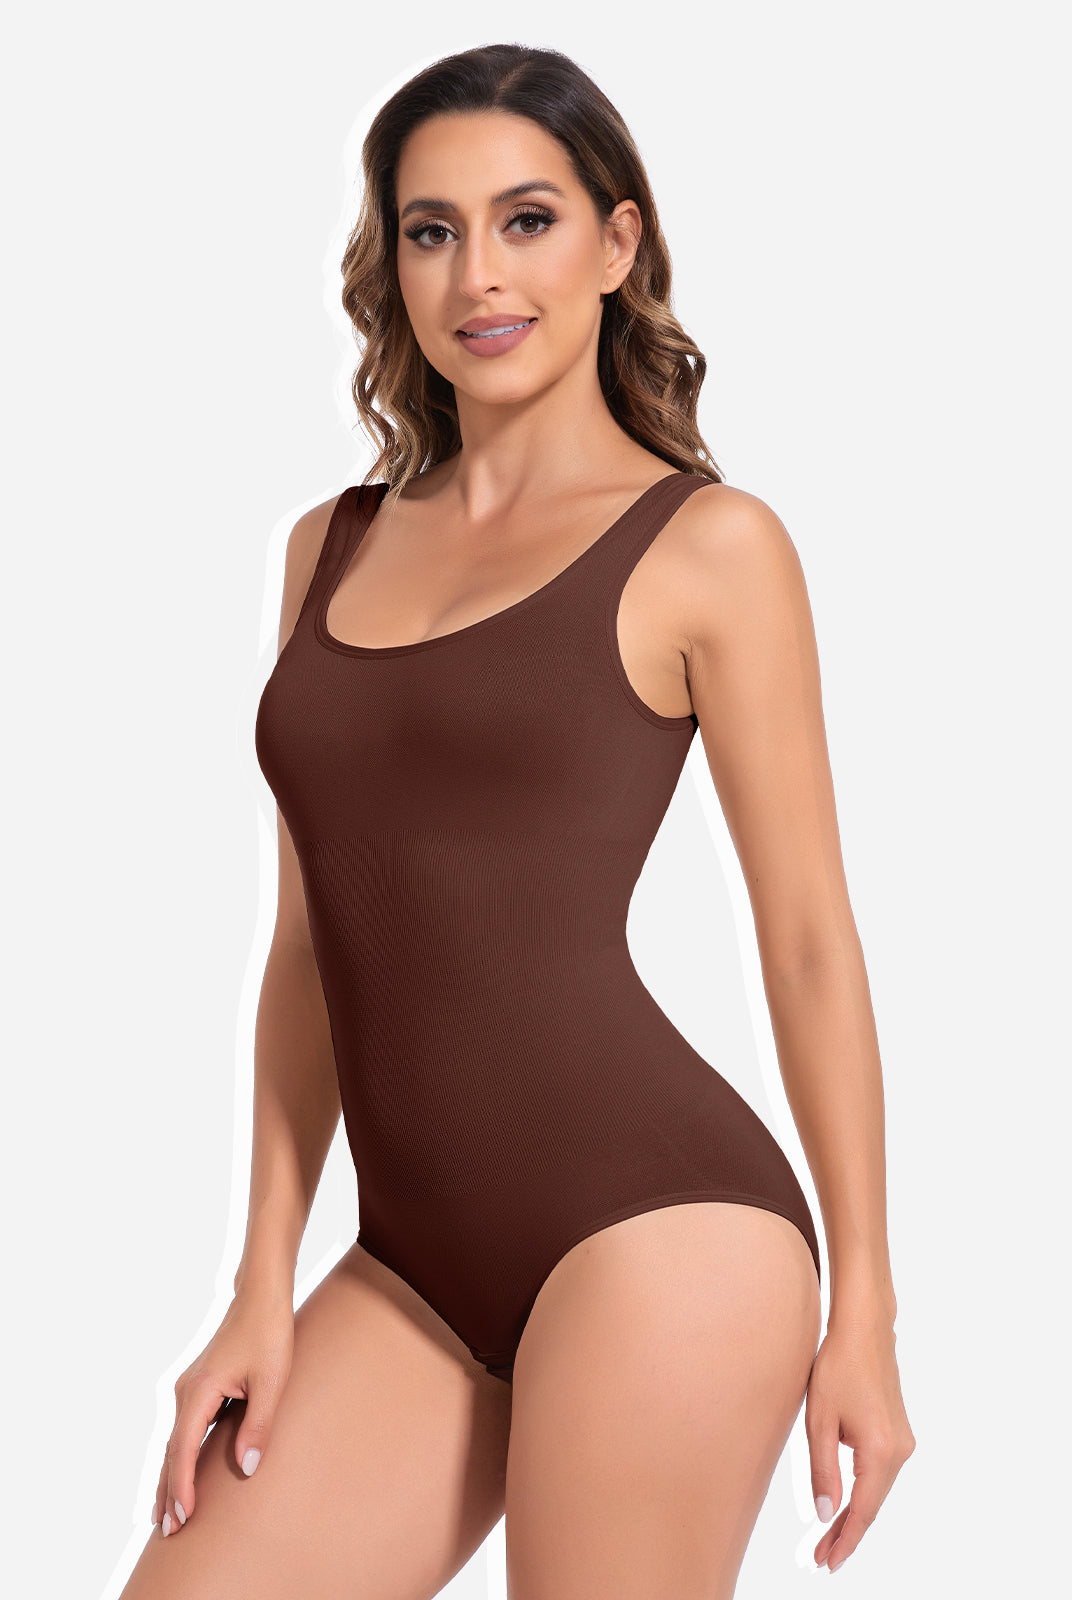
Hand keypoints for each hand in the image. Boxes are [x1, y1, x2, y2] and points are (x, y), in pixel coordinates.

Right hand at [151, 1286, 294, 1536]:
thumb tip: (247, 1468)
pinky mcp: (198, 1385)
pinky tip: (180, 1471)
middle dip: (168, 1490)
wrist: (261, 1296)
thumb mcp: (272, 1380)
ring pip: (174, 1441)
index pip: (184, 1449)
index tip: (183, 1517)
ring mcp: (189, 1387)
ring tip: (164, 1513)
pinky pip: (182, 1429)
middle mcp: (186, 1390)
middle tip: (166, 1531)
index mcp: (200, 1390)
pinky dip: (178, 1456)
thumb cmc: (269, 1333)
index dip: (182, 1485)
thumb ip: (259, 1424)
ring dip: (170, 1476)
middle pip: (171, 1450)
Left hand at [805, 1304, 915, 1571]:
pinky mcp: (899, 1432)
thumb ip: (822, 1470)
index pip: (862, 1510)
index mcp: (880, 1450)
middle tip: (820, 1557)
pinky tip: (845, 1502)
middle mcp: (900, 1451)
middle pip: (873, 1505)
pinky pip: (881, 1473)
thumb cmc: (837, 1366)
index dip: (844, 1540)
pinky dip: (863, 1491)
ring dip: (855, 1513)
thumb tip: (826, 1514)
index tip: (826, 1563)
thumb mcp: (820, 1420)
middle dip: (846, 1532)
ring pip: (878, 1491)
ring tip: (827, 1537)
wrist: (864, 1329)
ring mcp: (904, 1441)